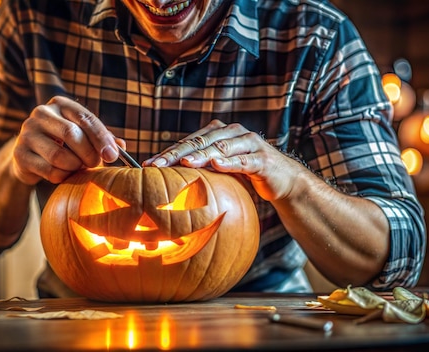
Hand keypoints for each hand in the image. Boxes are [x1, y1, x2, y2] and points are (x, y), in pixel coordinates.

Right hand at [12, 96, 119, 184]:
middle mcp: (41, 113)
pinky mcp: (19, 154)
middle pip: (71, 134)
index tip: (112, 156)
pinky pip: (49, 170)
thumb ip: (103, 139)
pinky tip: (63, 174)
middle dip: (89, 153)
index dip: (101, 138)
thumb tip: (121, 146)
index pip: (85, 118)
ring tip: (77, 167)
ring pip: (59, 155)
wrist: (30, 157)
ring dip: (74, 166)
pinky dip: (62, 176)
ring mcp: (27, 132)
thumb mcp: (84, 136)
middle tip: (96, 164)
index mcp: (61, 104)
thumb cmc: (64, 144)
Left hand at [144, 119, 306, 200]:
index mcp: (217, 133)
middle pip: (199, 142)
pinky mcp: (262, 159)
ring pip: (220, 148)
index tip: (147, 165)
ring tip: (183, 163)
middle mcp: (231, 133)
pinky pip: (244, 161)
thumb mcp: (219, 170)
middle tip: (156, 165)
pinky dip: (230, 162)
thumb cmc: (245, 173)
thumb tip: (165, 182)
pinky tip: (217, 165)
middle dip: (175, 154)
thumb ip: (198, 168)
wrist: (281, 179)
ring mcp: (248, 143)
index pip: (187, 142)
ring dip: (201, 155)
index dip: (167, 153)